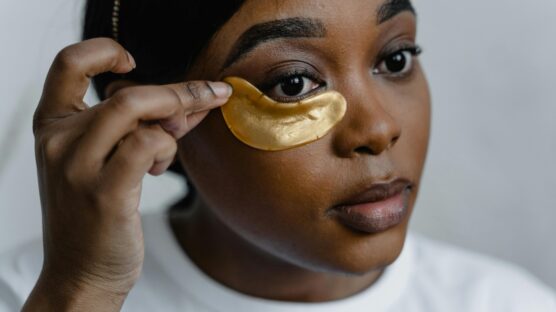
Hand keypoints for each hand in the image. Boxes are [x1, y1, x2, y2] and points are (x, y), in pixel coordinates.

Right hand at [23, 38, 230, 310]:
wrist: (80, 275)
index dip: (104, 52)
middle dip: (181, 94)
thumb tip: (191, 100)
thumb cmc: (97, 216)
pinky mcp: (104, 191)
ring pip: (138, 110)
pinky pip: (148, 143)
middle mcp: (58, 140)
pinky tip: (159, 168)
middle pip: (128, 92)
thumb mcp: (109, 160)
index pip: (69, 64)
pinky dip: (167, 148)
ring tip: (170, 150)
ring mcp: (77, 165)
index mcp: (52, 126)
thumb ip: (143, 126)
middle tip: (213, 97)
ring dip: (175, 122)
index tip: (134, 64)